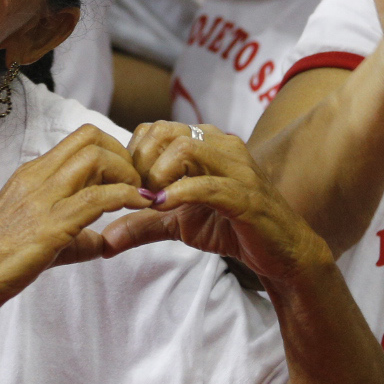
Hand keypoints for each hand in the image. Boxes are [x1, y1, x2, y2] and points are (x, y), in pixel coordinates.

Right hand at [0, 126, 145, 323]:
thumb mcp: (37, 239)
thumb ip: (74, 237)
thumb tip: (103, 242)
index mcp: (31, 175)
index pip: (80, 139)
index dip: (113, 150)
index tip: (128, 176)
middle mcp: (36, 177)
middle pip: (91, 137)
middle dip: (124, 154)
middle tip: (138, 182)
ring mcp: (41, 198)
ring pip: (96, 158)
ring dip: (128, 173)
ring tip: (140, 195)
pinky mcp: (49, 226)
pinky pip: (98, 198)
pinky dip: (127, 197)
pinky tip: (139, 207)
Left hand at [102, 123, 334, 288]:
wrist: (281, 253)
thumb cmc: (229, 228)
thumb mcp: (177, 224)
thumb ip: (141, 224)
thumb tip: (103, 240)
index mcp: (205, 143)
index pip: (154, 129)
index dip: (133, 156)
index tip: (127, 187)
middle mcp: (222, 146)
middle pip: (164, 131)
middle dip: (141, 162)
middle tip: (136, 194)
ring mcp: (237, 167)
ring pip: (186, 146)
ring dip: (158, 174)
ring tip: (150, 201)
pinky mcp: (247, 195)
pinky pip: (208, 184)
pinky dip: (180, 193)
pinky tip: (164, 207)